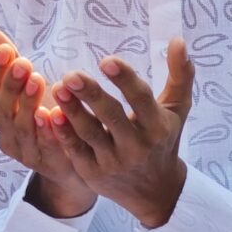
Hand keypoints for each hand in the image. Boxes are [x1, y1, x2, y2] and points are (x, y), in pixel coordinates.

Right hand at [0, 29, 94, 217]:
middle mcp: (7, 133)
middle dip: (11, 86)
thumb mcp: (28, 88)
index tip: (7, 49)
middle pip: (1, 110)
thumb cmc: (45, 115)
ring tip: (38, 80)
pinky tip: (54, 114)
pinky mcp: (49, 165)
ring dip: (27, 104)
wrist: (70, 161)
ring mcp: (26, 152)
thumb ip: (10, 64)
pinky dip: (48, 132)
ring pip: (21, 128)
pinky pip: (47, 148)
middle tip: (24, 63)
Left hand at [49, 38, 193, 227]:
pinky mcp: (93, 173)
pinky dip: (63, 133)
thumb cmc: (163, 139)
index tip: (106, 60)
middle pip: (111, 117)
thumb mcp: (177, 109)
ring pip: (89, 133)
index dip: (124, 79)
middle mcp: (136, 146)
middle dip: (91, 95)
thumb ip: (181, 74)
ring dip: (72, 111)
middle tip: (71, 75)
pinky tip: (50, 114)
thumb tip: (178, 40)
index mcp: (157, 126)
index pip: (140, 99)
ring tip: (57, 87)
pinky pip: (75, 151)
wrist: (156, 192)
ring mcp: (113, 162)